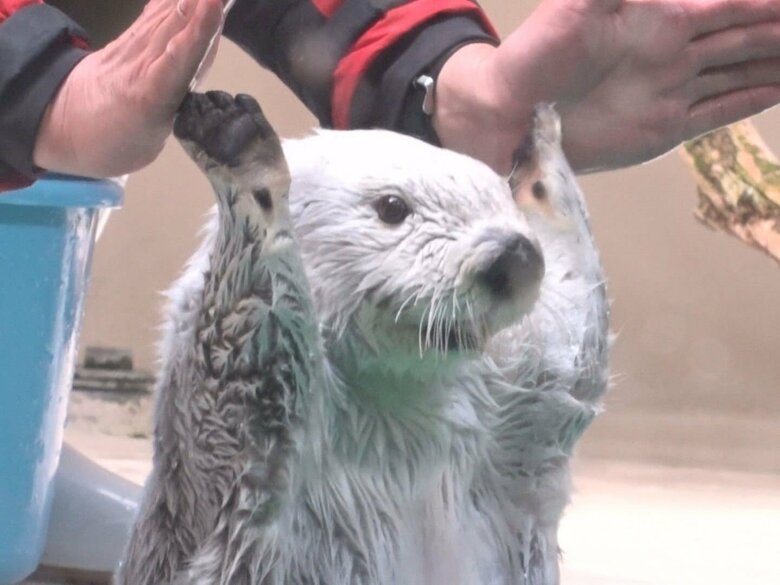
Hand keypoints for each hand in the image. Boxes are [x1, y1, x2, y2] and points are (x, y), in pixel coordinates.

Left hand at [33, 0, 223, 177]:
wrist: (66, 123)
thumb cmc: (115, 142)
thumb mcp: (149, 141)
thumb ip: (176, 108)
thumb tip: (199, 84)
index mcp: (148, 95)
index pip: (178, 57)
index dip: (198, 31)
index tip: (214, 3)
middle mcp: (142, 63)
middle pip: (176, 26)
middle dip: (201, 4)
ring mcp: (134, 47)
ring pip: (168, 16)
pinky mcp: (130, 37)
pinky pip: (156, 14)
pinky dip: (174, 1)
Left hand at [434, 0, 779, 173]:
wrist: (514, 115)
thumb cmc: (538, 54)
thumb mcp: (579, 3)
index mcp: (662, 14)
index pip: (730, 1)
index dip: (762, 4)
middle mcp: (676, 49)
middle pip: (747, 33)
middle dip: (777, 29)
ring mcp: (674, 89)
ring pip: (744, 69)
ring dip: (776, 62)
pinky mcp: (667, 126)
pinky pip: (721, 109)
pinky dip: (754, 99)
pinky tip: (779, 89)